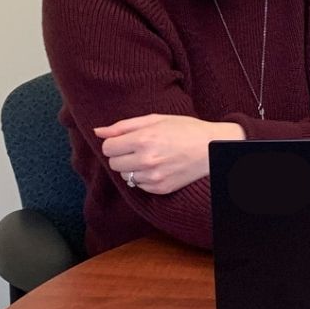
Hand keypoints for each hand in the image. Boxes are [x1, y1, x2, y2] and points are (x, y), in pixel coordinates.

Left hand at [95, 114, 244, 194]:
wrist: (212, 148)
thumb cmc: (185, 129)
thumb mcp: (155, 120)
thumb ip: (123, 126)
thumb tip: (97, 132)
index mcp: (143, 140)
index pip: (108, 147)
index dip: (115, 143)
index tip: (126, 140)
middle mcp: (146, 160)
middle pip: (113, 163)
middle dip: (122, 155)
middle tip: (139, 148)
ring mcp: (154, 177)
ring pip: (125, 176)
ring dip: (133, 167)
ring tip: (151, 158)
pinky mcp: (161, 188)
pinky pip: (139, 186)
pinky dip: (144, 178)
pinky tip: (158, 167)